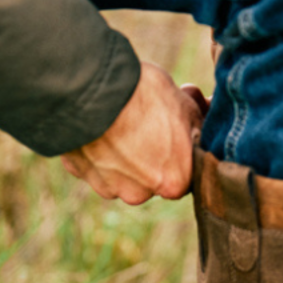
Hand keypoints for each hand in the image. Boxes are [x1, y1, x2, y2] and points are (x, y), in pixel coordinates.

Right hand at [61, 61, 208, 204]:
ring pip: (122, 173)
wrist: (90, 88)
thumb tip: (200, 123)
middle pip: (151, 178)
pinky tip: (98, 126)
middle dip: (149, 157)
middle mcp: (142, 194)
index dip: (178, 153)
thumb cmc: (143, 95)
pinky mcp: (82, 175)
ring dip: (122, 156)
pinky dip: (98, 150)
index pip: (183, 176)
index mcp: (175, 183)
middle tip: (144, 125)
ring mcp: (109, 187)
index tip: (171, 134)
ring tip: (119, 123)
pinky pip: (95, 164)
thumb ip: (194, 125)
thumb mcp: (183, 104)